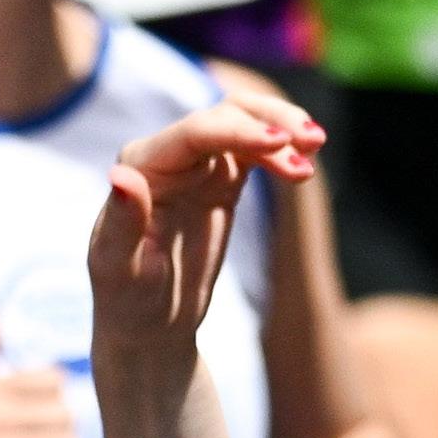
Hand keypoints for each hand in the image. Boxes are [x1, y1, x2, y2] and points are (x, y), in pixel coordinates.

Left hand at [90, 97, 323, 366]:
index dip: (238, 132)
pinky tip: (305, 163)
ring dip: (280, 127)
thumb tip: (123, 176)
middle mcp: (168, 157)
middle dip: (268, 120)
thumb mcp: (120, 269)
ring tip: (317, 145)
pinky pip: (253, 151)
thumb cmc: (128, 300)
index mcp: (143, 168)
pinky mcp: (220, 184)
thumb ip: (123, 222)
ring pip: (242, 124)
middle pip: (223, 116)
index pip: (194, 135)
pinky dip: (281, 149)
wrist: (148, 321)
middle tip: (315, 141)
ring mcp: (196, 168)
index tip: (283, 143)